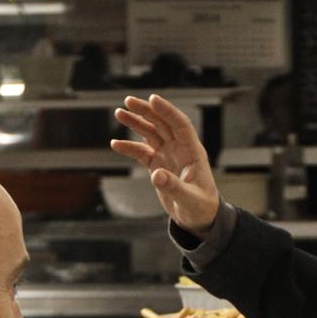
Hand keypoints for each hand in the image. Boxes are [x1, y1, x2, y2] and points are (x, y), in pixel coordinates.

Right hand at [110, 94, 221, 234]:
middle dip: (146, 111)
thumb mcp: (190, 199)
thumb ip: (174, 187)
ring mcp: (168, 155)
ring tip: (119, 113)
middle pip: (162, 124)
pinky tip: (115, 144)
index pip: (180, 125)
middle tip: (128, 101)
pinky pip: (141, 152)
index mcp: (193, 152)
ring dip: (136, 123)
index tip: (152, 99)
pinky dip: (129, 148)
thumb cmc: (200, 207)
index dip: (167, 111)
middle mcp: (180, 149)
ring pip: (150, 134)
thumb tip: (157, 175)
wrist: (198, 218)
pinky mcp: (158, 165)